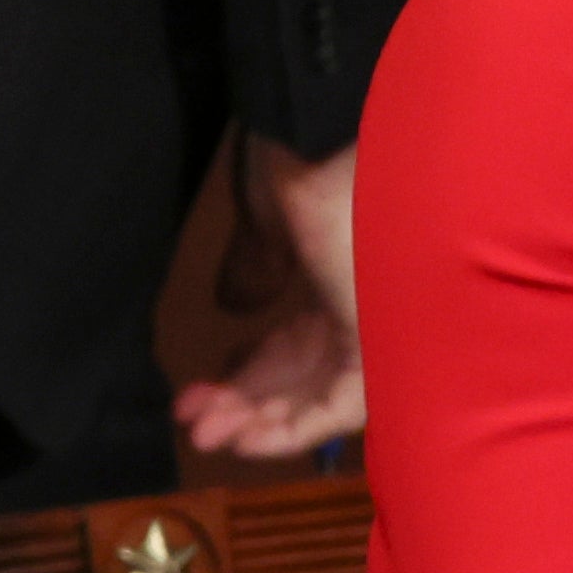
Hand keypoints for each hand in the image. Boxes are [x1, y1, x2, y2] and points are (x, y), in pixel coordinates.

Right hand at [176, 140, 366, 460]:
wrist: (338, 132)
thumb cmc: (304, 156)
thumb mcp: (268, 218)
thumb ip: (255, 266)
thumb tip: (235, 307)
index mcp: (339, 272)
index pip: (295, 345)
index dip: (245, 373)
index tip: (198, 389)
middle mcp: (362, 304)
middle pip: (302, 378)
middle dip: (242, 405)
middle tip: (191, 422)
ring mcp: (376, 324)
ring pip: (319, 399)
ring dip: (259, 424)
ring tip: (205, 435)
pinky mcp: (381, 339)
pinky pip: (343, 407)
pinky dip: (294, 430)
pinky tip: (244, 440)